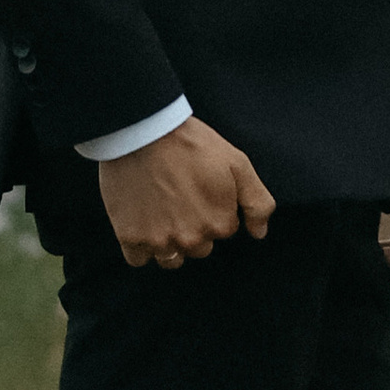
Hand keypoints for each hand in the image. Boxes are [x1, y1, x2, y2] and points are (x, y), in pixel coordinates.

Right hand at [99, 114, 273, 268]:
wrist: (144, 130)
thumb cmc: (191, 143)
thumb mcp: (237, 163)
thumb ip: (257, 202)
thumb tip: (259, 233)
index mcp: (219, 223)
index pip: (223, 231)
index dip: (213, 209)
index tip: (200, 189)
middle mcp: (191, 239)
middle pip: (198, 247)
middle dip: (193, 228)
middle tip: (179, 197)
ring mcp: (159, 241)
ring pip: (170, 257)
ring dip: (169, 242)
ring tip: (160, 211)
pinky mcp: (130, 238)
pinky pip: (139, 259)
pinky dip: (140, 247)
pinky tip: (141, 222)